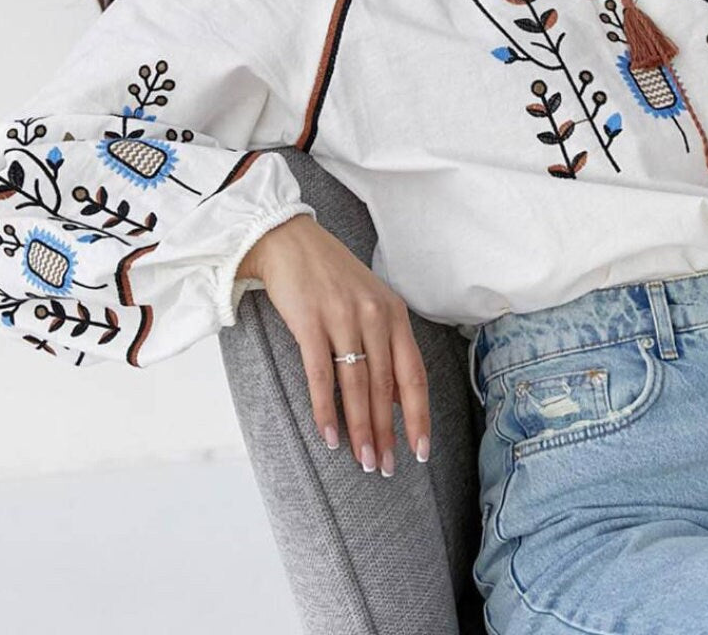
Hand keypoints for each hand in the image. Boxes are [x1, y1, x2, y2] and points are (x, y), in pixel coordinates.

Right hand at [240, 214, 430, 476]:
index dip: (418, 416)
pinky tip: (328, 434)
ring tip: (362, 460)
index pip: (414, 374)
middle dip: (387, 433)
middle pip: (386, 386)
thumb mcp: (370, 301)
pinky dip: (326, 409)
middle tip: (383, 468)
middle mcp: (374, 315)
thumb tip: (397, 398)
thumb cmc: (330, 275)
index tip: (420, 451)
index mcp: (394, 313)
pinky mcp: (311, 321)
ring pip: (358, 385)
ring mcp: (343, 317)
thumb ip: (386, 343)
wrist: (288, 240)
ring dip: (360, 428)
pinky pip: (322, 374)